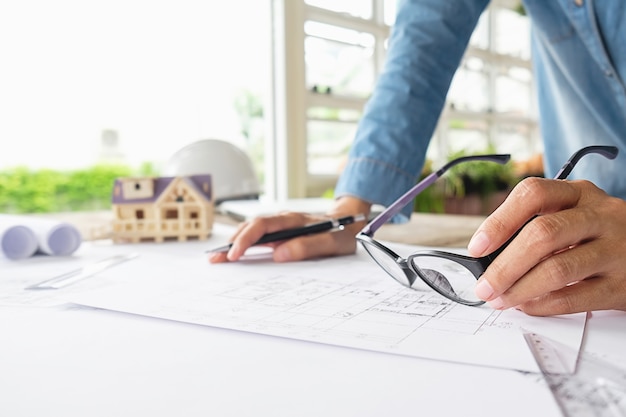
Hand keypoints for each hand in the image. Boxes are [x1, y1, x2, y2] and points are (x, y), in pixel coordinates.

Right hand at [208, 196, 370, 262]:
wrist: (350, 224)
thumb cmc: (342, 234)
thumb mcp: (331, 243)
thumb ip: (307, 247)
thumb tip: (279, 254)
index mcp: (293, 220)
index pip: (262, 225)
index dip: (246, 239)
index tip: (235, 254)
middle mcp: (283, 219)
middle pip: (251, 226)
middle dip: (232, 242)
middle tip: (216, 259)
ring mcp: (281, 225)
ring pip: (252, 230)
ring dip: (235, 242)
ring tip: (218, 257)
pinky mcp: (281, 232)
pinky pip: (259, 235)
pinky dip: (244, 243)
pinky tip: (234, 253)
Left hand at [468, 177, 625, 315]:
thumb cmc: (601, 235)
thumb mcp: (575, 216)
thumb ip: (539, 227)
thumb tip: (490, 258)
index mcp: (580, 194)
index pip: (532, 194)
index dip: (499, 221)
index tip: (477, 247)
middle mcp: (601, 216)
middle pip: (542, 234)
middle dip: (504, 265)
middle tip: (484, 285)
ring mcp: (616, 249)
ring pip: (557, 269)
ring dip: (519, 289)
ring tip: (499, 299)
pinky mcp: (623, 284)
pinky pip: (575, 298)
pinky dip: (543, 305)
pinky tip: (527, 306)